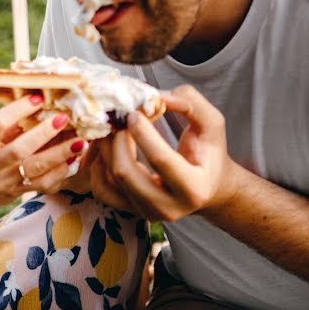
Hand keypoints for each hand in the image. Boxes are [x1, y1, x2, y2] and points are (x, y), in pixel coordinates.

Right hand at [0, 94, 87, 215]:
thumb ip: (6, 128)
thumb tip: (37, 108)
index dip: (18, 110)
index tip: (37, 98)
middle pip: (19, 150)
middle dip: (44, 133)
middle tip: (63, 119)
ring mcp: (4, 182)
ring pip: (35, 170)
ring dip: (59, 155)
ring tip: (79, 142)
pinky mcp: (16, 194)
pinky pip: (42, 185)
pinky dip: (60, 173)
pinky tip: (72, 161)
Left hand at [92, 85, 235, 221]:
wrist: (208, 187)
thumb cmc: (209, 153)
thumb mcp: (212, 124)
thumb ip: (191, 104)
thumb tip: (157, 97)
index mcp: (193, 188)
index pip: (160, 160)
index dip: (143, 133)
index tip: (134, 112)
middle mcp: (168, 208)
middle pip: (126, 172)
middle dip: (117, 139)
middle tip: (119, 117)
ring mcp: (146, 212)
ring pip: (109, 180)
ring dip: (105, 148)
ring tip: (112, 127)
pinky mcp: (130, 210)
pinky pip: (101, 189)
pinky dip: (97, 165)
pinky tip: (107, 147)